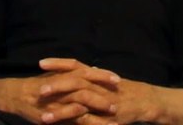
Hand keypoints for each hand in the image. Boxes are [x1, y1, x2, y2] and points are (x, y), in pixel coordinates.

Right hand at [0, 58, 119, 123]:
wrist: (12, 94)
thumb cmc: (35, 87)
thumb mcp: (54, 78)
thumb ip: (70, 76)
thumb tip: (90, 73)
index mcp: (63, 75)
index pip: (87, 73)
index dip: (103, 76)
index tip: (118, 78)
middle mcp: (61, 86)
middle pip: (86, 85)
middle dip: (104, 90)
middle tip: (120, 95)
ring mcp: (55, 100)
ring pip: (80, 102)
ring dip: (97, 107)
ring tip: (112, 113)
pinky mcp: (49, 113)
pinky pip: (66, 117)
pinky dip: (78, 119)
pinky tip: (89, 120)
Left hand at [38, 60, 168, 124]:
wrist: (144, 101)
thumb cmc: (125, 91)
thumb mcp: (107, 80)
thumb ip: (95, 76)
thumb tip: (85, 69)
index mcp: (95, 75)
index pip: (74, 65)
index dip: (58, 63)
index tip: (41, 63)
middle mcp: (97, 84)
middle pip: (73, 81)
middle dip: (55, 84)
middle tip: (37, 87)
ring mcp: (100, 100)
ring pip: (77, 102)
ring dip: (59, 109)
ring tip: (42, 115)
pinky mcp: (103, 115)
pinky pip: (85, 120)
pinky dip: (72, 123)